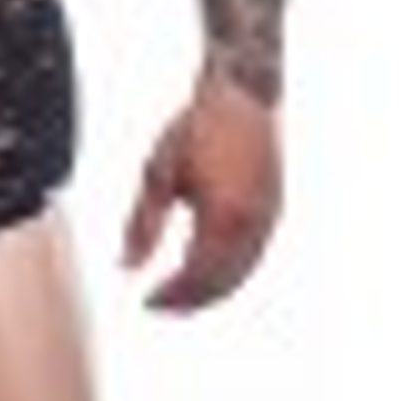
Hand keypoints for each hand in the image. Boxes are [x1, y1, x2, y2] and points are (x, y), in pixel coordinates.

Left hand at [121, 63, 282, 312]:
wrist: (242, 95)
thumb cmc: (195, 128)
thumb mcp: (157, 173)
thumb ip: (141, 225)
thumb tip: (125, 269)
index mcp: (223, 217)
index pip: (198, 277)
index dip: (172, 297)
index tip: (146, 302)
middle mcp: (253, 225)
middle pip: (222, 283)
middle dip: (191, 301)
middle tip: (160, 306)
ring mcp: (270, 218)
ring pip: (242, 273)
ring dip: (212, 291)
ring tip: (180, 295)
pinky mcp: (275, 210)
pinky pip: (254, 256)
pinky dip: (230, 272)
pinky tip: (205, 269)